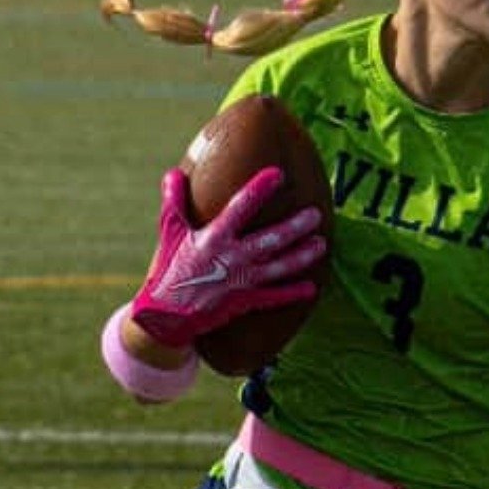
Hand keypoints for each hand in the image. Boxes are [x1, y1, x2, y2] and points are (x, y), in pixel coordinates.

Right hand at [130, 165, 324, 348]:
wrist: (167, 316)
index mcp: (214, 238)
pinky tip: (312, 288)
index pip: (240, 207)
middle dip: (295, 227)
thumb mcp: (169, 232)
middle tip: (315, 215)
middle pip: (271, 239)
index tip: (277, 174)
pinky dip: (293, 293)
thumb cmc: (169, 268)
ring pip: (279, 267)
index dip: (259, 190)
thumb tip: (173, 173)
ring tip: (321, 244)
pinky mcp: (245, 301)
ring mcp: (242, 281)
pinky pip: (274, 297)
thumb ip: (173, 201)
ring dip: (302, 256)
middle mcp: (232, 258)